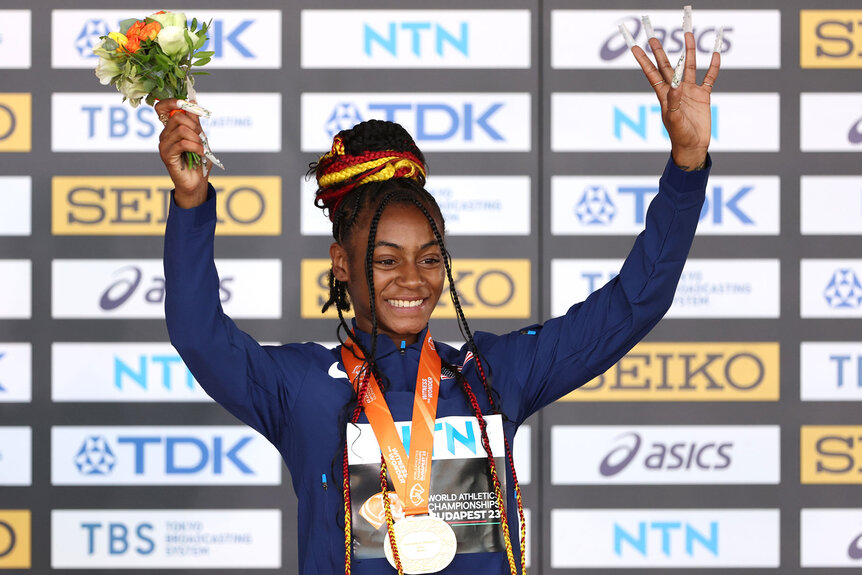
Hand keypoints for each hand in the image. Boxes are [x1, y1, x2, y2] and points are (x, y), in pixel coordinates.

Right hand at [154, 99, 211, 207]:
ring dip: (197, 138)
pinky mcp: (166, 155)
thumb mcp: (200, 136)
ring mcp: (163, 145)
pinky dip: (196, 147)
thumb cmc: (198, 160)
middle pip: (176, 117)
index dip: (172, 102)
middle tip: (201, 138)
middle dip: (194, 125)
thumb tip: (193, 100)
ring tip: (202, 148)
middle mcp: (164, 134)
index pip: (161, 107)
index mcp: (171, 128)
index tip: (185, 104)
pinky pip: (182, 143)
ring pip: (181, 129)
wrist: (197, 182)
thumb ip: (194, 121)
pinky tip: (201, 153)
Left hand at [630, 22, 720, 169]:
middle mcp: (676, 90)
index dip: (643, 60)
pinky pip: (709, 78)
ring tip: (688, 35)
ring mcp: (690, 92)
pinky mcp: (703, 96)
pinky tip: (714, 55)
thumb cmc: (679, 136)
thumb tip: (675, 85)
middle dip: (659, 52)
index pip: (652, 73)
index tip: (635, 48)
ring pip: (689, 67)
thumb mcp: (674, 119)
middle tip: (653, 37)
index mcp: (665, 95)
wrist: (693, 146)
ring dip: (689, 52)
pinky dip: (712, 67)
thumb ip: (673, 102)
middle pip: (668, 66)